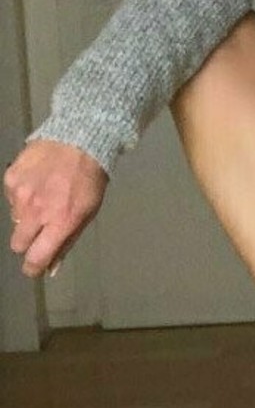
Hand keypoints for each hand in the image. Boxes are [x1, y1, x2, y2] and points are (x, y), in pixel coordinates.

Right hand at [4, 139, 108, 279]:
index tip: (34, 267)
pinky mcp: (10, 178)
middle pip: (17, 244)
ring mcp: (20, 194)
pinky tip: (38, 181)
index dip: (33, 267)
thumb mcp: (88, 212)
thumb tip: (50, 268)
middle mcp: (36, 211)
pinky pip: (11, 197)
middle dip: (28, 242)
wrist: (80, 138)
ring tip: (45, 195)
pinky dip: (22, 194)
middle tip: (41, 229)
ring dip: (27, 214)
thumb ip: (68, 241)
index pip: (35, 258)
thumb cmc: (90, 179)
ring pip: (15, 219)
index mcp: (60, 222)